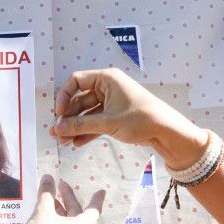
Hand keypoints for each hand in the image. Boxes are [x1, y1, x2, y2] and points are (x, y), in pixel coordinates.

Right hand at [22, 175, 105, 223]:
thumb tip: (48, 178)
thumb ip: (46, 193)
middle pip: (78, 213)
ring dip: (60, 209)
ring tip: (48, 198)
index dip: (96, 199)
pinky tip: (45, 214)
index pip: (93, 209)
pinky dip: (57, 219)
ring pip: (69, 222)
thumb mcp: (43, 212)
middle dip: (69, 198)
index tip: (100, 191)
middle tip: (60, 186)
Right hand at [50, 68, 207, 168]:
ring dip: (75, 127)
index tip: (59, 114)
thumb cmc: (141, 118)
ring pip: (87, 114)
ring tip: (64, 142)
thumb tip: (58, 128)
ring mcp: (112, 103)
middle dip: (68, 118)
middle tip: (57, 134)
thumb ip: (80, 125)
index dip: (64, 97)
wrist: (166, 131)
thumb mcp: (108, 122)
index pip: (76, 81)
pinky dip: (87, 132)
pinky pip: (96, 122)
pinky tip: (76, 144)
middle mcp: (108, 87)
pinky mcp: (116, 117)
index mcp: (106, 79)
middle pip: (80, 100)